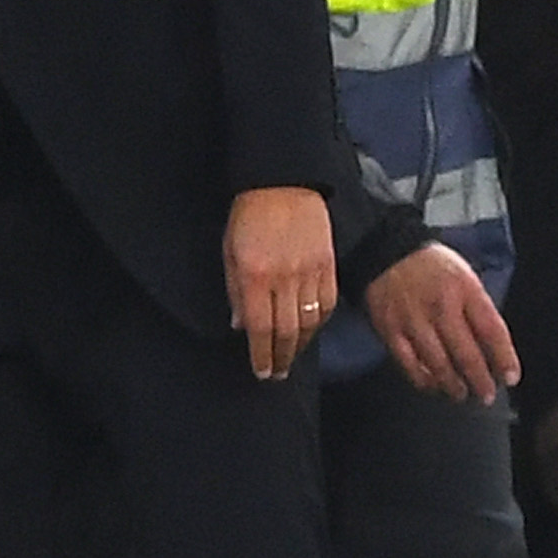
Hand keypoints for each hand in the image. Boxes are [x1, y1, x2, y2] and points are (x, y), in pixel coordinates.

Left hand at [224, 185, 336, 380]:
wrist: (283, 182)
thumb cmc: (249, 215)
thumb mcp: (229, 252)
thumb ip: (234, 291)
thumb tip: (239, 325)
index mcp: (255, 276)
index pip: (259, 328)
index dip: (261, 355)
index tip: (262, 372)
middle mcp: (284, 279)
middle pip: (287, 332)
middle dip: (282, 358)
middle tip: (278, 374)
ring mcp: (310, 272)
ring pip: (310, 322)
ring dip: (301, 345)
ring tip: (293, 356)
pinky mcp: (328, 265)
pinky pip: (326, 303)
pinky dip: (319, 322)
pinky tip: (311, 330)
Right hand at [364, 242, 522, 403]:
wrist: (387, 251)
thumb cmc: (432, 266)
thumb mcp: (465, 277)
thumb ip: (478, 309)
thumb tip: (492, 348)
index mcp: (465, 289)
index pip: (491, 330)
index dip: (504, 358)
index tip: (510, 377)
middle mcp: (440, 306)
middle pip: (466, 353)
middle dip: (480, 380)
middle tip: (487, 395)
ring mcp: (413, 320)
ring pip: (438, 364)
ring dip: (453, 385)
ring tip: (461, 394)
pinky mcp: (391, 330)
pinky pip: (409, 364)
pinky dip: (423, 379)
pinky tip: (433, 385)